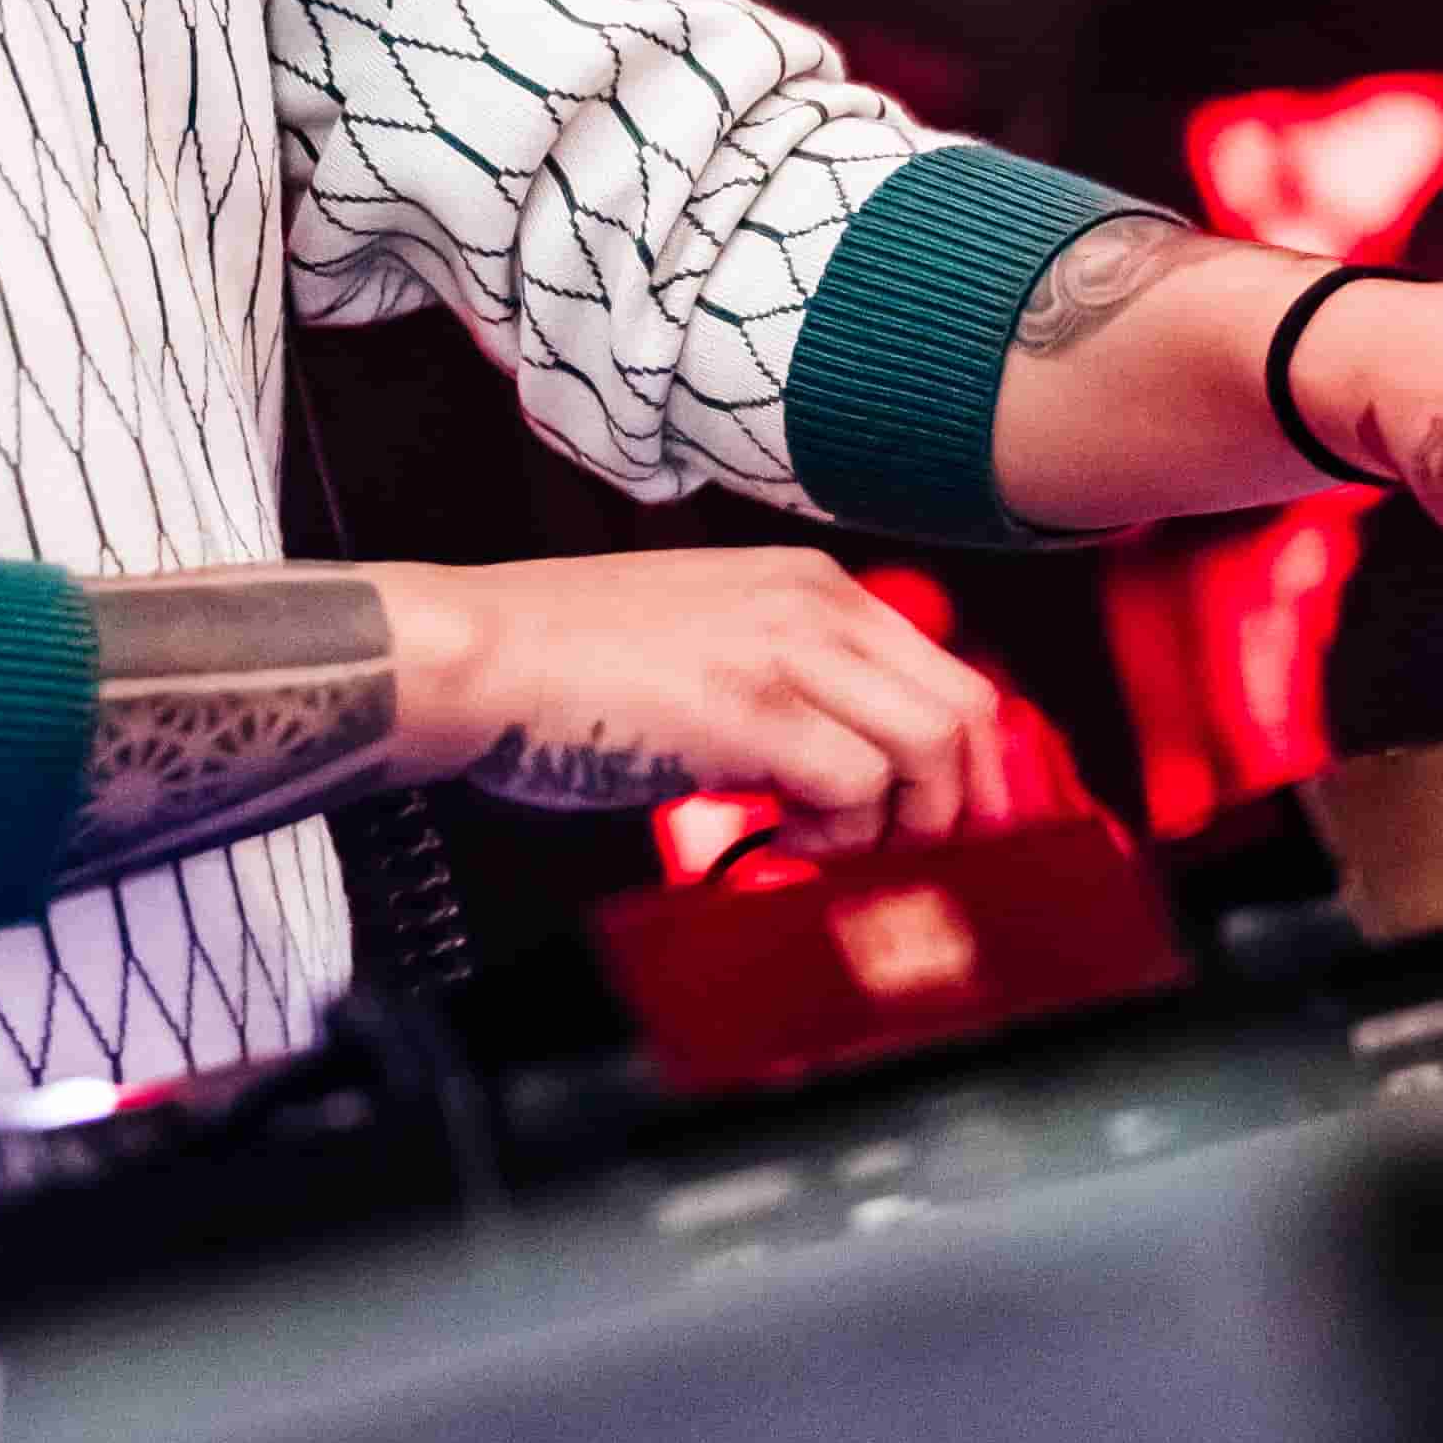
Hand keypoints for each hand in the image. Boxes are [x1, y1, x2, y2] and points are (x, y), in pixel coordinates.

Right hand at [374, 545, 1012, 851]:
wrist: (479, 653)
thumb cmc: (564, 658)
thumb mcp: (707, 637)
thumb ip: (786, 679)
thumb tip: (845, 767)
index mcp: (806, 585)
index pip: (946, 672)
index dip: (962, 765)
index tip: (943, 824)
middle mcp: (813, 604)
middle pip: (964, 710)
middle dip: (954, 803)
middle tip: (905, 857)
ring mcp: (788, 652)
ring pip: (932, 747)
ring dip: (897, 824)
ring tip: (823, 846)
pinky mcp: (755, 710)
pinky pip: (861, 788)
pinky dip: (839, 839)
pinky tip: (776, 843)